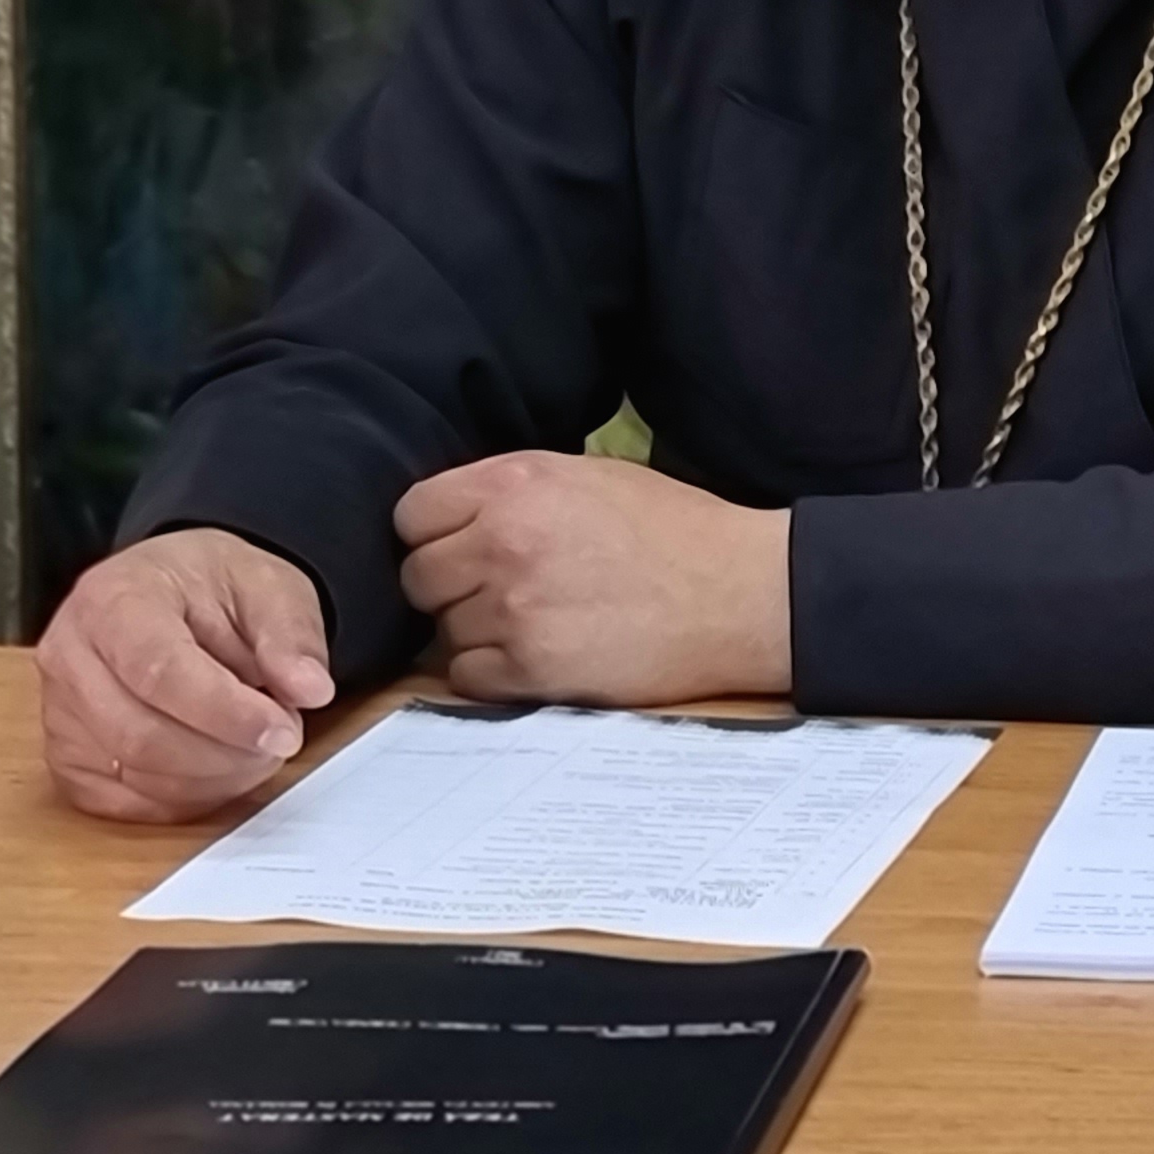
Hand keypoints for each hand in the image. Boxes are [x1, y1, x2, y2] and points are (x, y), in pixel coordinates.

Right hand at [37, 528, 336, 824]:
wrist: (173, 594)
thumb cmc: (212, 588)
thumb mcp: (268, 586)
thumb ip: (291, 636)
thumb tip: (309, 688)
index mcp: (112, 599)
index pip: (160, 671)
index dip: (227, 713)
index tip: (284, 731)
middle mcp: (70, 656)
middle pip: (140, 735)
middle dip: (227, 752)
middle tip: (282, 738)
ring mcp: (59, 712)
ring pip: (135, 774)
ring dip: (214, 778)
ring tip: (256, 747)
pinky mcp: (69, 759)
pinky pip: (124, 803)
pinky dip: (185, 798)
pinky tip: (220, 769)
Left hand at [393, 453, 791, 706]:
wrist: (741, 593)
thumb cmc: (676, 531)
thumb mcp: (592, 477)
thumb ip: (515, 492)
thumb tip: (457, 519)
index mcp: (516, 482)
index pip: (412, 515)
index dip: (435, 534)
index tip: (465, 547)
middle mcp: (503, 540)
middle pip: (418, 576)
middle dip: (452, 586)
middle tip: (505, 590)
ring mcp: (513, 607)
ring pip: (442, 631)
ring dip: (476, 632)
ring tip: (537, 622)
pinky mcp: (530, 667)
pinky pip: (465, 677)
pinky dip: (493, 673)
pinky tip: (541, 655)